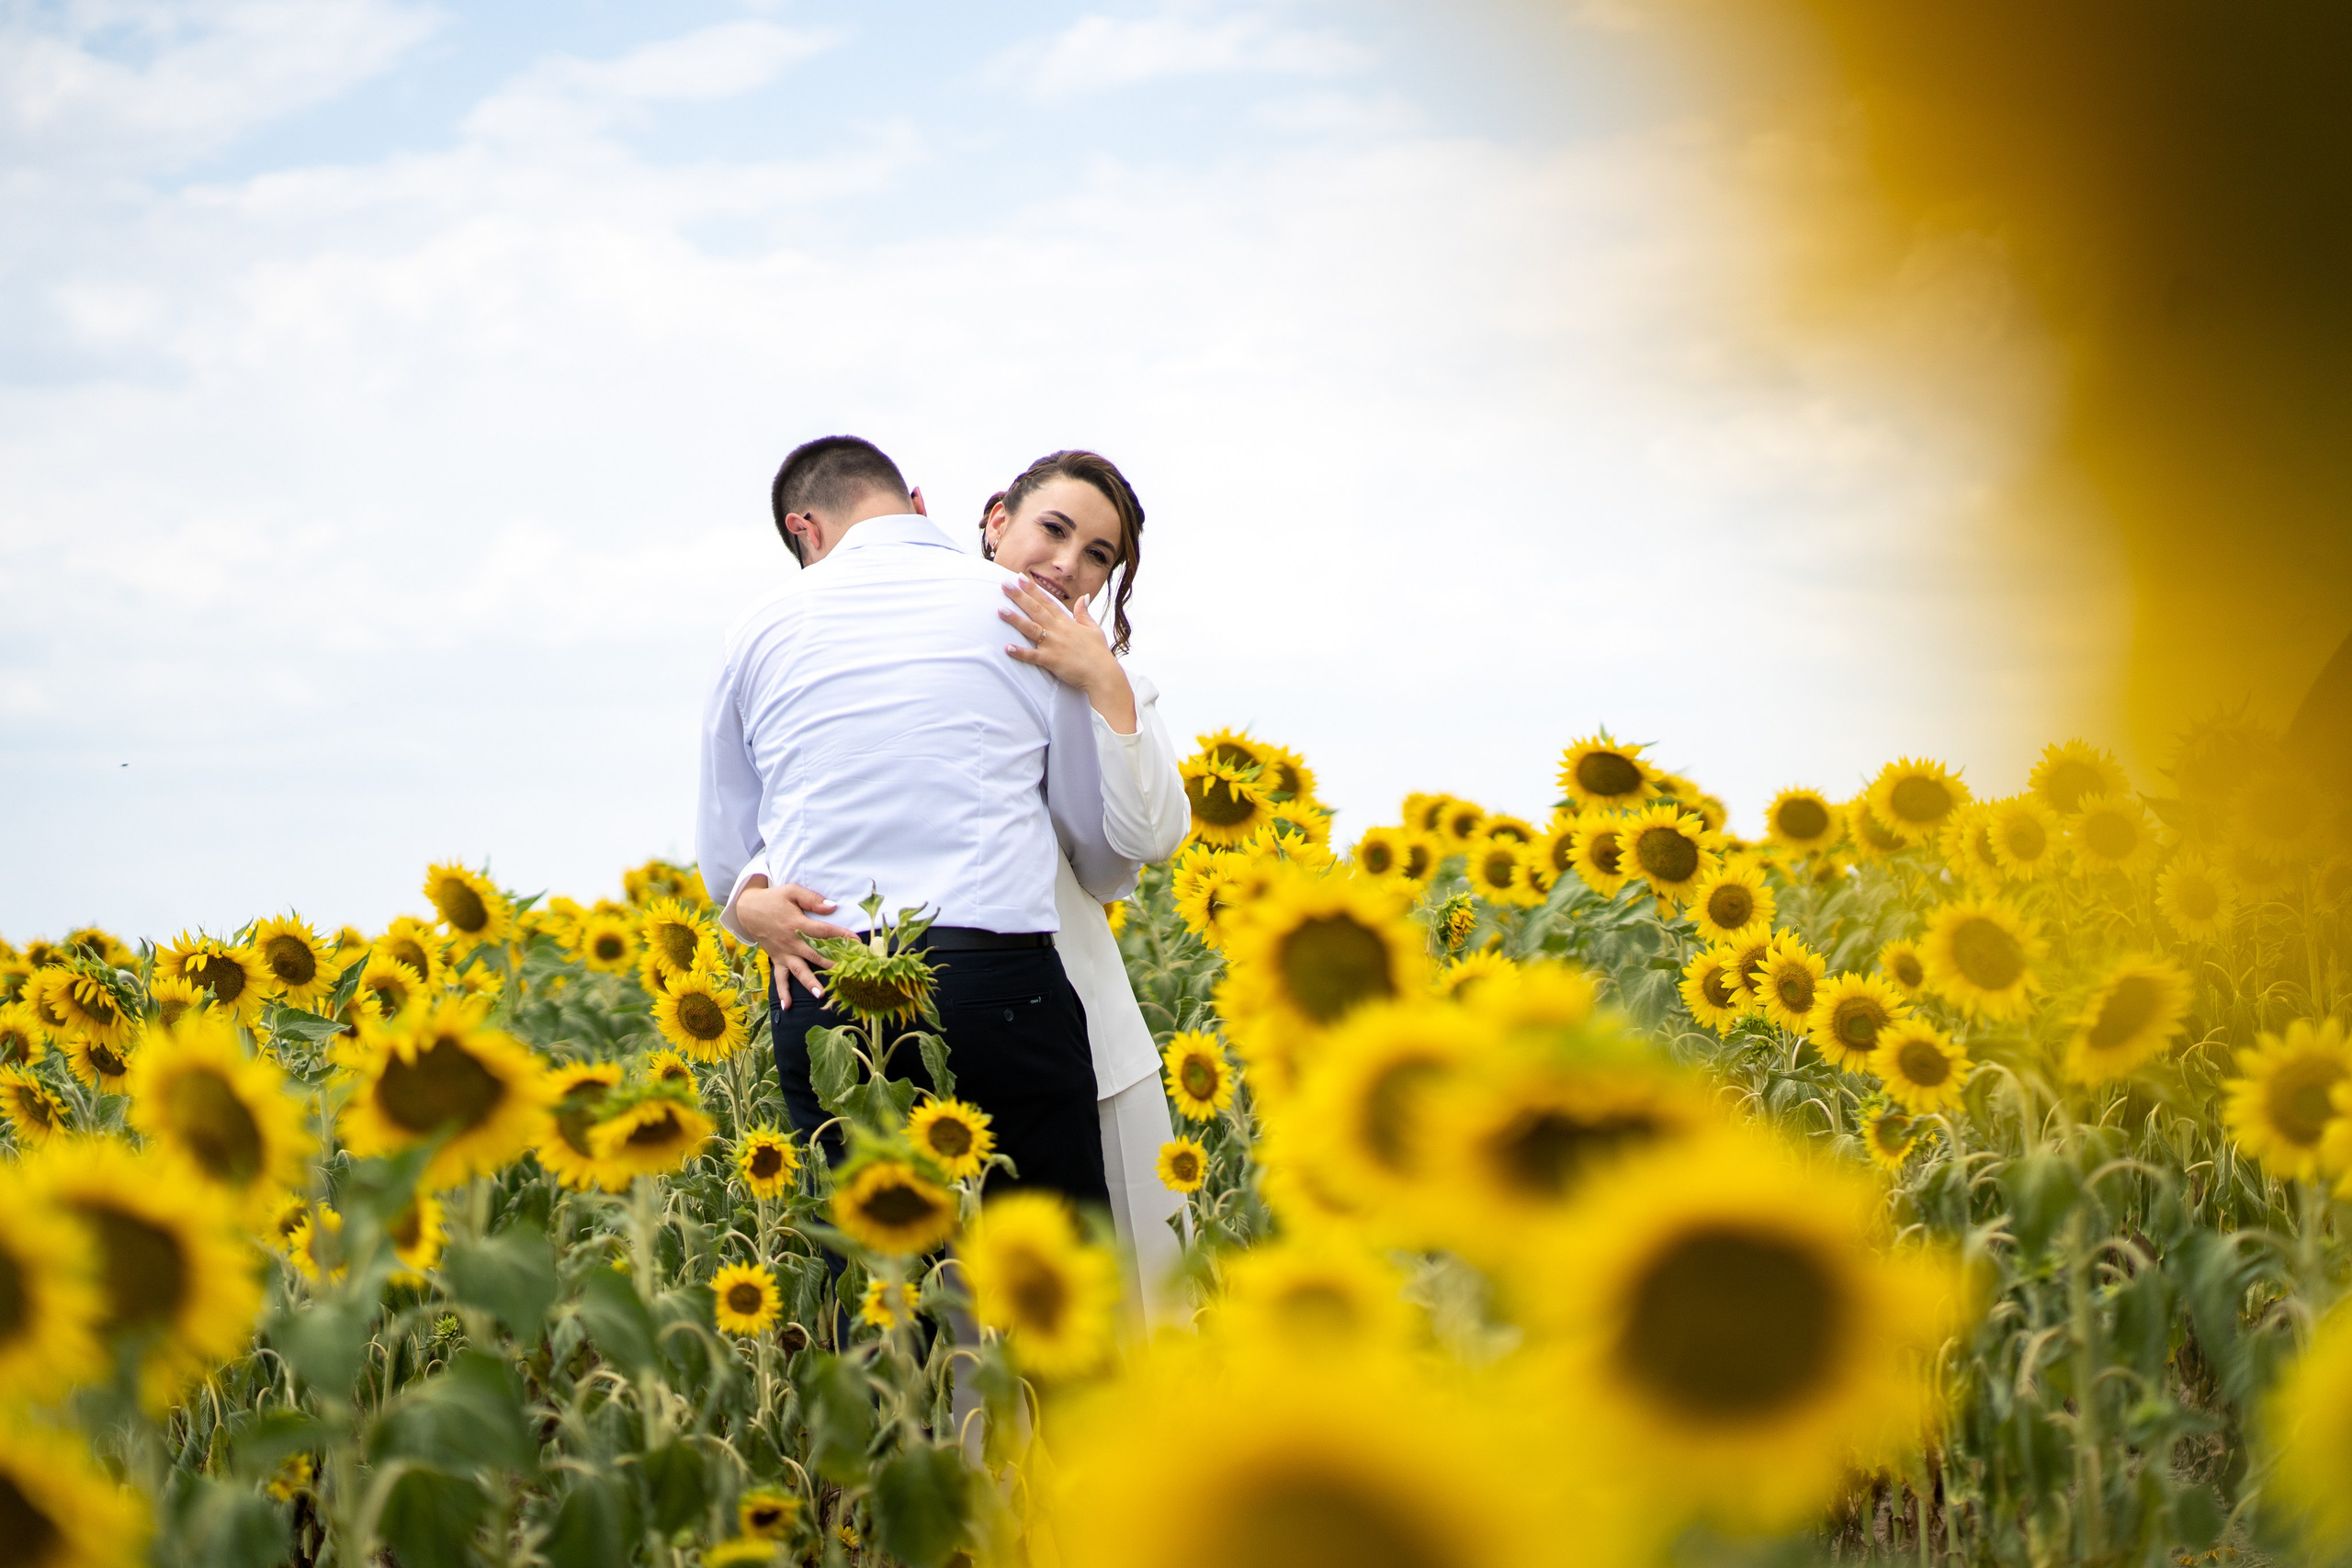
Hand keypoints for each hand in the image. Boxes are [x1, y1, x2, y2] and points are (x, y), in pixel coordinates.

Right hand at [732, 876, 851, 997]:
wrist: (747, 909)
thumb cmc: (773, 899)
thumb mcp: (792, 891)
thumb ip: (812, 899)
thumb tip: (832, 907)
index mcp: (797, 924)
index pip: (824, 932)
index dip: (842, 937)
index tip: (858, 943)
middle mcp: (792, 942)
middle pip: (816, 955)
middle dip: (834, 964)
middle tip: (849, 974)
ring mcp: (784, 953)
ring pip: (799, 970)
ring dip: (810, 983)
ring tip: (821, 994)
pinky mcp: (777, 960)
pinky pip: (780, 978)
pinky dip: (782, 992)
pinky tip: (788, 1006)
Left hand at [1001, 579, 1137, 733]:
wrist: (1103, 674)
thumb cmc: (1099, 653)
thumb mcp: (1094, 629)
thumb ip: (1084, 613)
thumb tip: (1083, 597)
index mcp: (1067, 622)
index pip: (1047, 601)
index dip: (1033, 589)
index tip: (1020, 578)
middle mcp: (1058, 630)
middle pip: (1036, 609)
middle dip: (1019, 596)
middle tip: (1004, 585)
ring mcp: (1054, 645)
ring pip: (1031, 629)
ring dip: (1015, 619)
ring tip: (1000, 610)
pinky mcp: (1051, 661)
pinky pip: (1032, 656)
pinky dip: (1020, 652)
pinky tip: (1007, 648)